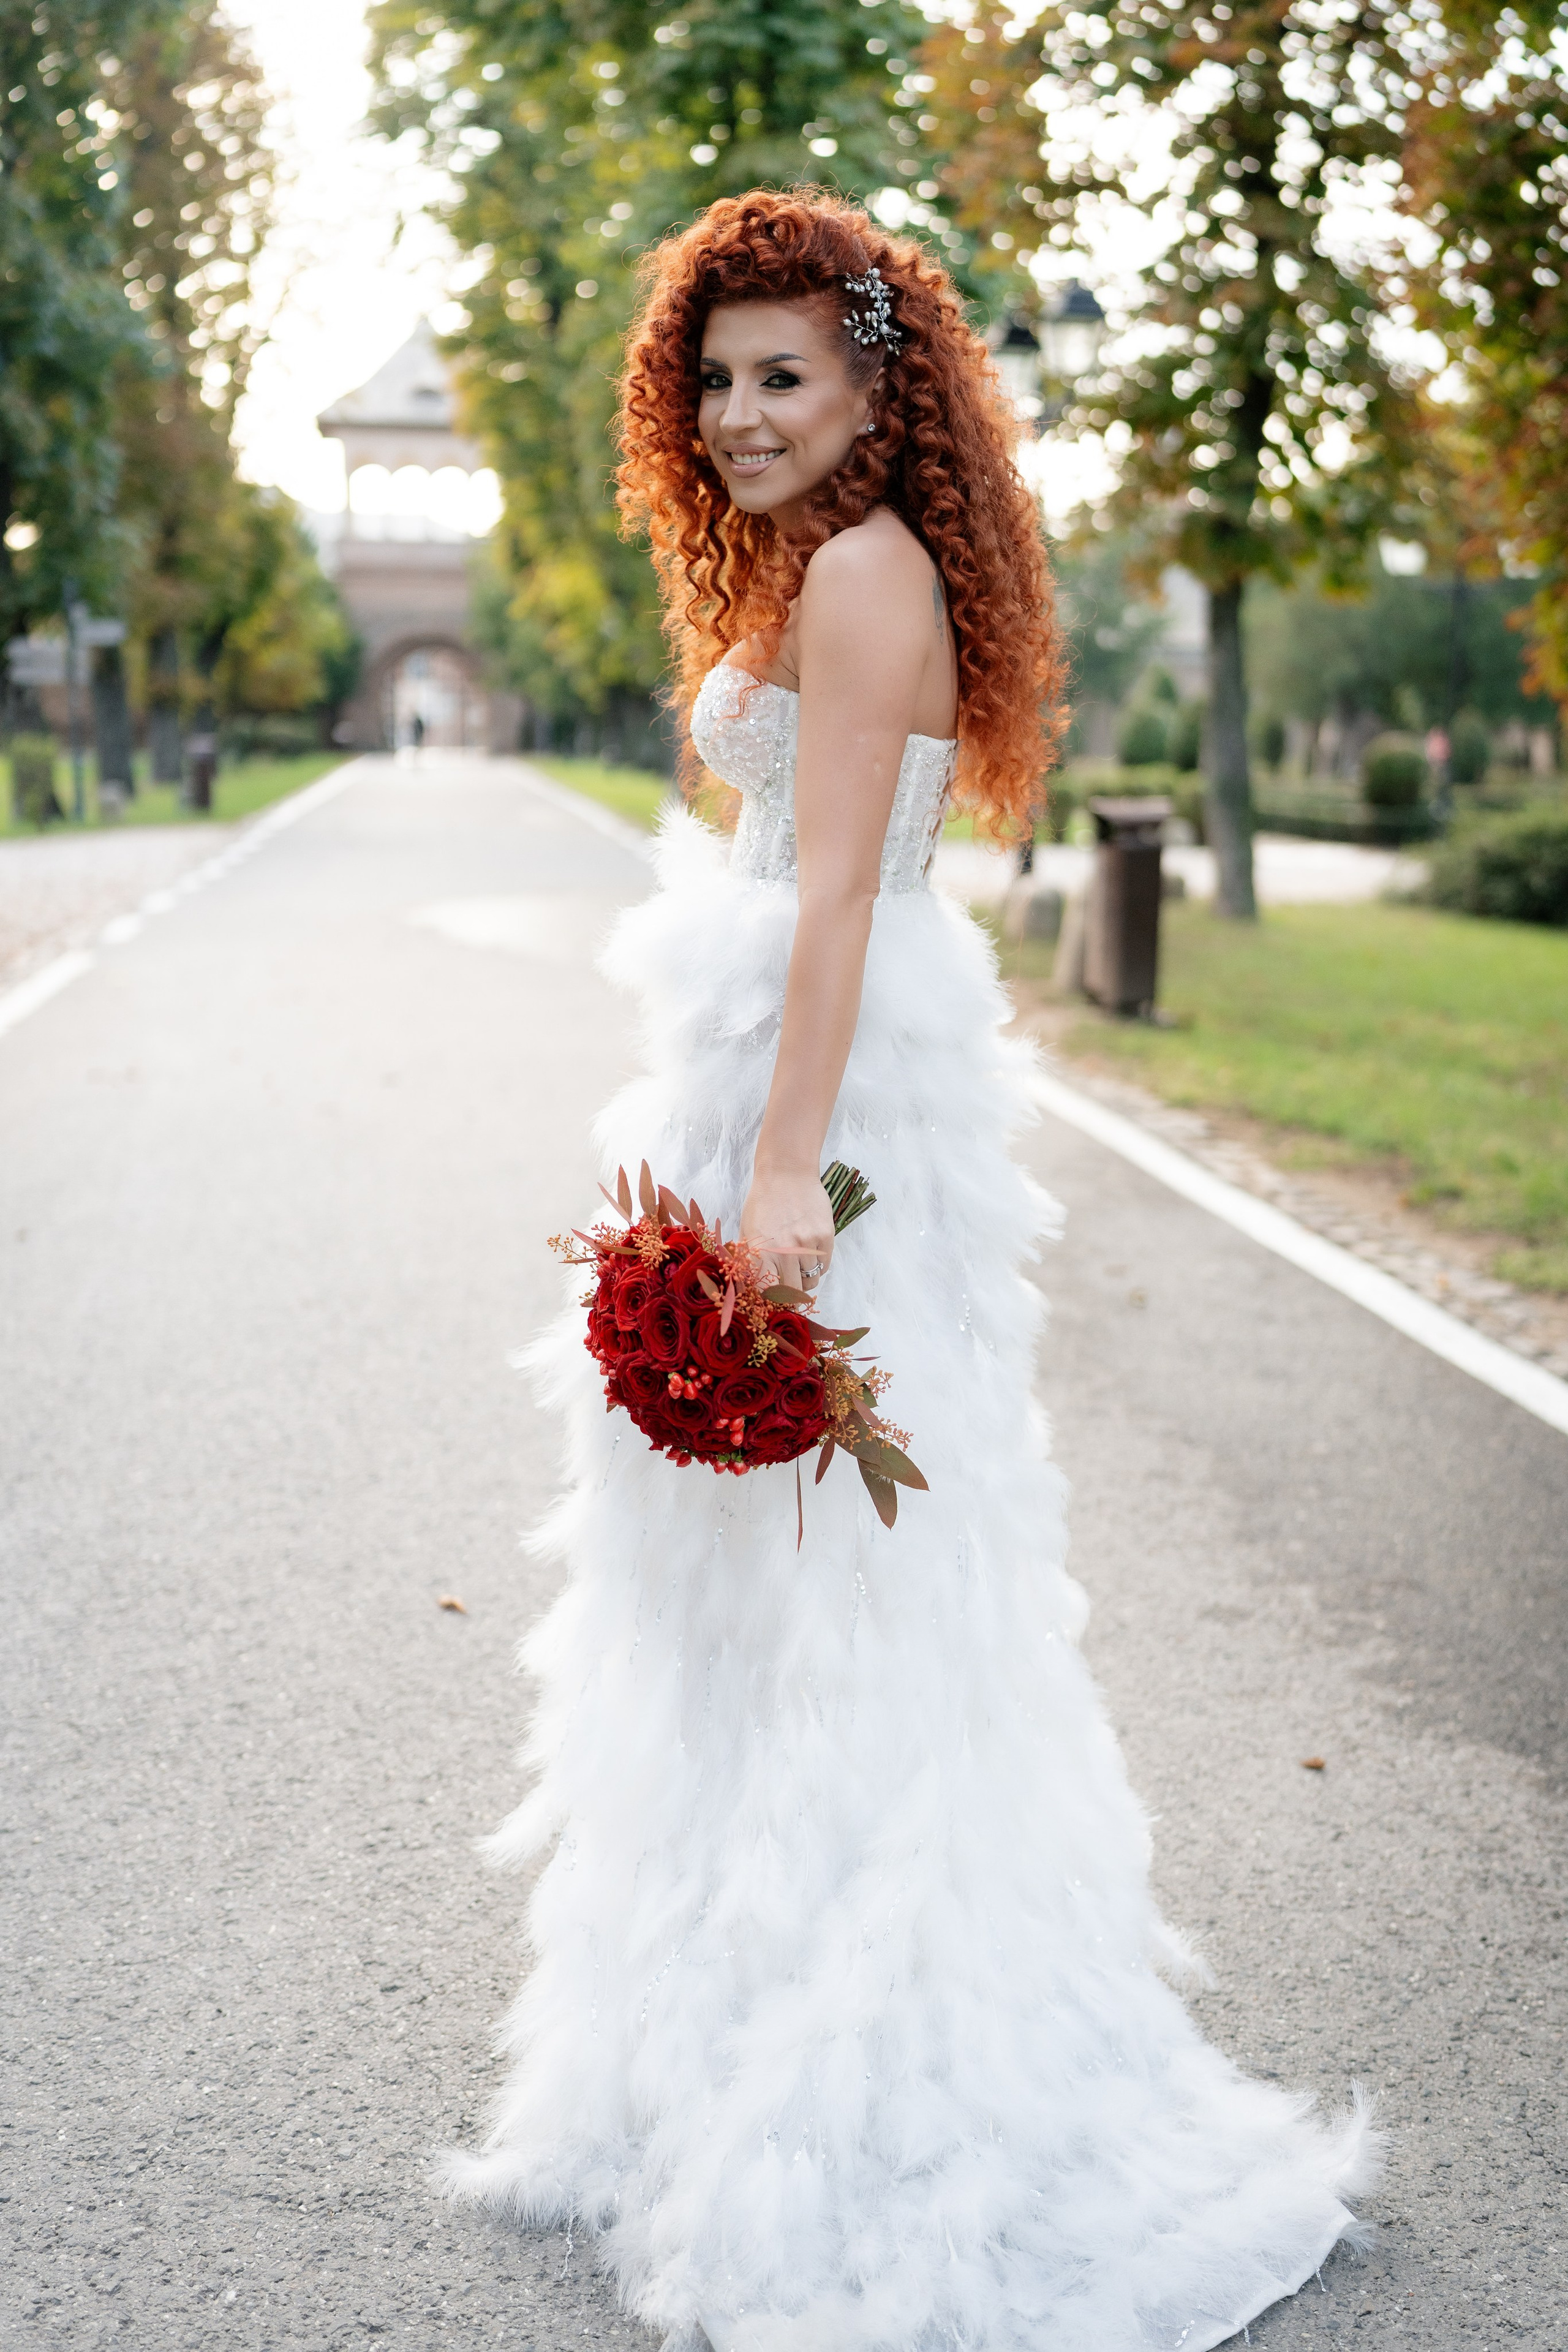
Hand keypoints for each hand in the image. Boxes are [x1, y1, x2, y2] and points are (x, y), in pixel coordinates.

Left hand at [741, 1167, 833, 1296]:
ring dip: (805, 1278)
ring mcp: (807, 1243)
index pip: (766, 1291)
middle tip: (790, 1292)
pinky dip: (818, 1265)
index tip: (773, 1302)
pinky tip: (810, 1252)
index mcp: (760, 1251)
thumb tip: (754, 1289)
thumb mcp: (748, 1231)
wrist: (787, 1173)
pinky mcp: (825, 1236)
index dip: (771, 1301)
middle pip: (793, 1292)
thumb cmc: (763, 1203)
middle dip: (791, 1296)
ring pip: (811, 1280)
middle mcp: (784, 1250)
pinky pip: (825, 1266)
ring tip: (799, 1262)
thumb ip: (751, 1261)